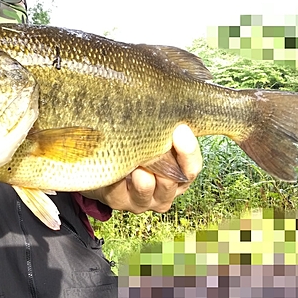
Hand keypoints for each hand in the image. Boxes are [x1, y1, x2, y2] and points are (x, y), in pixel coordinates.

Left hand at [82, 124, 201, 213]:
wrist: (105, 168)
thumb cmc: (136, 148)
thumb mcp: (154, 138)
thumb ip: (165, 127)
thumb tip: (170, 96)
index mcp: (179, 176)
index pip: (192, 168)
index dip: (189, 151)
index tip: (181, 129)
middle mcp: (164, 192)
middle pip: (173, 181)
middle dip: (164, 160)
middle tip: (158, 141)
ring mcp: (142, 200)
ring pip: (147, 190)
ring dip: (143, 179)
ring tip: (138, 167)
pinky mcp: (118, 202)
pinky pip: (119, 192)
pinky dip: (118, 179)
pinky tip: (117, 167)